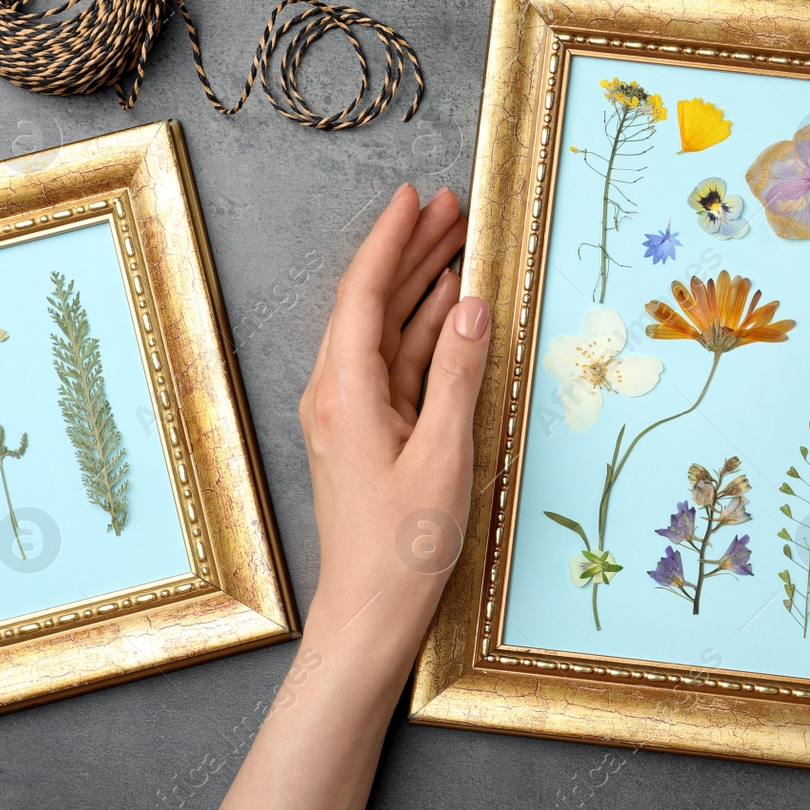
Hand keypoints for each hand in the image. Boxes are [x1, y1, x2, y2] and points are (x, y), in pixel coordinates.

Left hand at [297, 183, 489, 653]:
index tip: (414, 197)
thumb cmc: (404, 545)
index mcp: (345, 392)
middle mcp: (339, 393)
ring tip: (459, 241)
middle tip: (452, 206)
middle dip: (412, 251)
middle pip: (374, 303)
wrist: (371, 611)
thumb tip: (471, 305)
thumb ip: (458, 375)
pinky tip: (451, 308)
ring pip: (388, 330)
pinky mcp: (370, 432)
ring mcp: (352, 412)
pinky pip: (398, 364)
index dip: (390, 241)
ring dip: (422, 286)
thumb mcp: (443, 455)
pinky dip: (426, 331)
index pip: (362, 294)